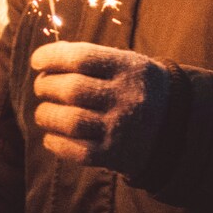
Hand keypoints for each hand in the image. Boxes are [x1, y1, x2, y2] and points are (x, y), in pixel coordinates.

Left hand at [30, 41, 169, 176]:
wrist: (176, 124)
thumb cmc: (136, 86)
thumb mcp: (126, 62)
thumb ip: (91, 58)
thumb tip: (46, 59)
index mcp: (129, 68)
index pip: (82, 58)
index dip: (52, 57)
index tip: (36, 61)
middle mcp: (127, 97)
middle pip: (72, 90)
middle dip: (46, 86)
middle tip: (41, 87)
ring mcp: (121, 128)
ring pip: (70, 121)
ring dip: (46, 115)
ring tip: (43, 112)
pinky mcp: (115, 155)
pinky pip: (77, 151)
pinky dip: (56, 143)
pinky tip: (51, 136)